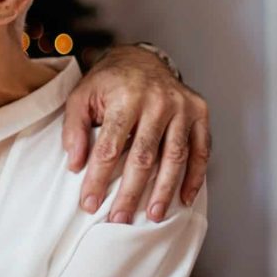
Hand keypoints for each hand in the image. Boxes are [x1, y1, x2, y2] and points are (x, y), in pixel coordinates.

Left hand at [63, 45, 209, 223]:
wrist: (141, 58)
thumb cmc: (107, 82)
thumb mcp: (81, 97)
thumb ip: (74, 128)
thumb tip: (75, 164)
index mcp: (126, 97)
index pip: (110, 146)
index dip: (99, 178)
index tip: (89, 203)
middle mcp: (158, 101)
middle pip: (144, 156)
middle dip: (130, 192)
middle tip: (119, 219)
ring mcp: (183, 107)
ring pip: (175, 156)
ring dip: (164, 190)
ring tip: (153, 215)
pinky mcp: (200, 112)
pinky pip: (201, 150)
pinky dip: (195, 177)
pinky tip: (184, 199)